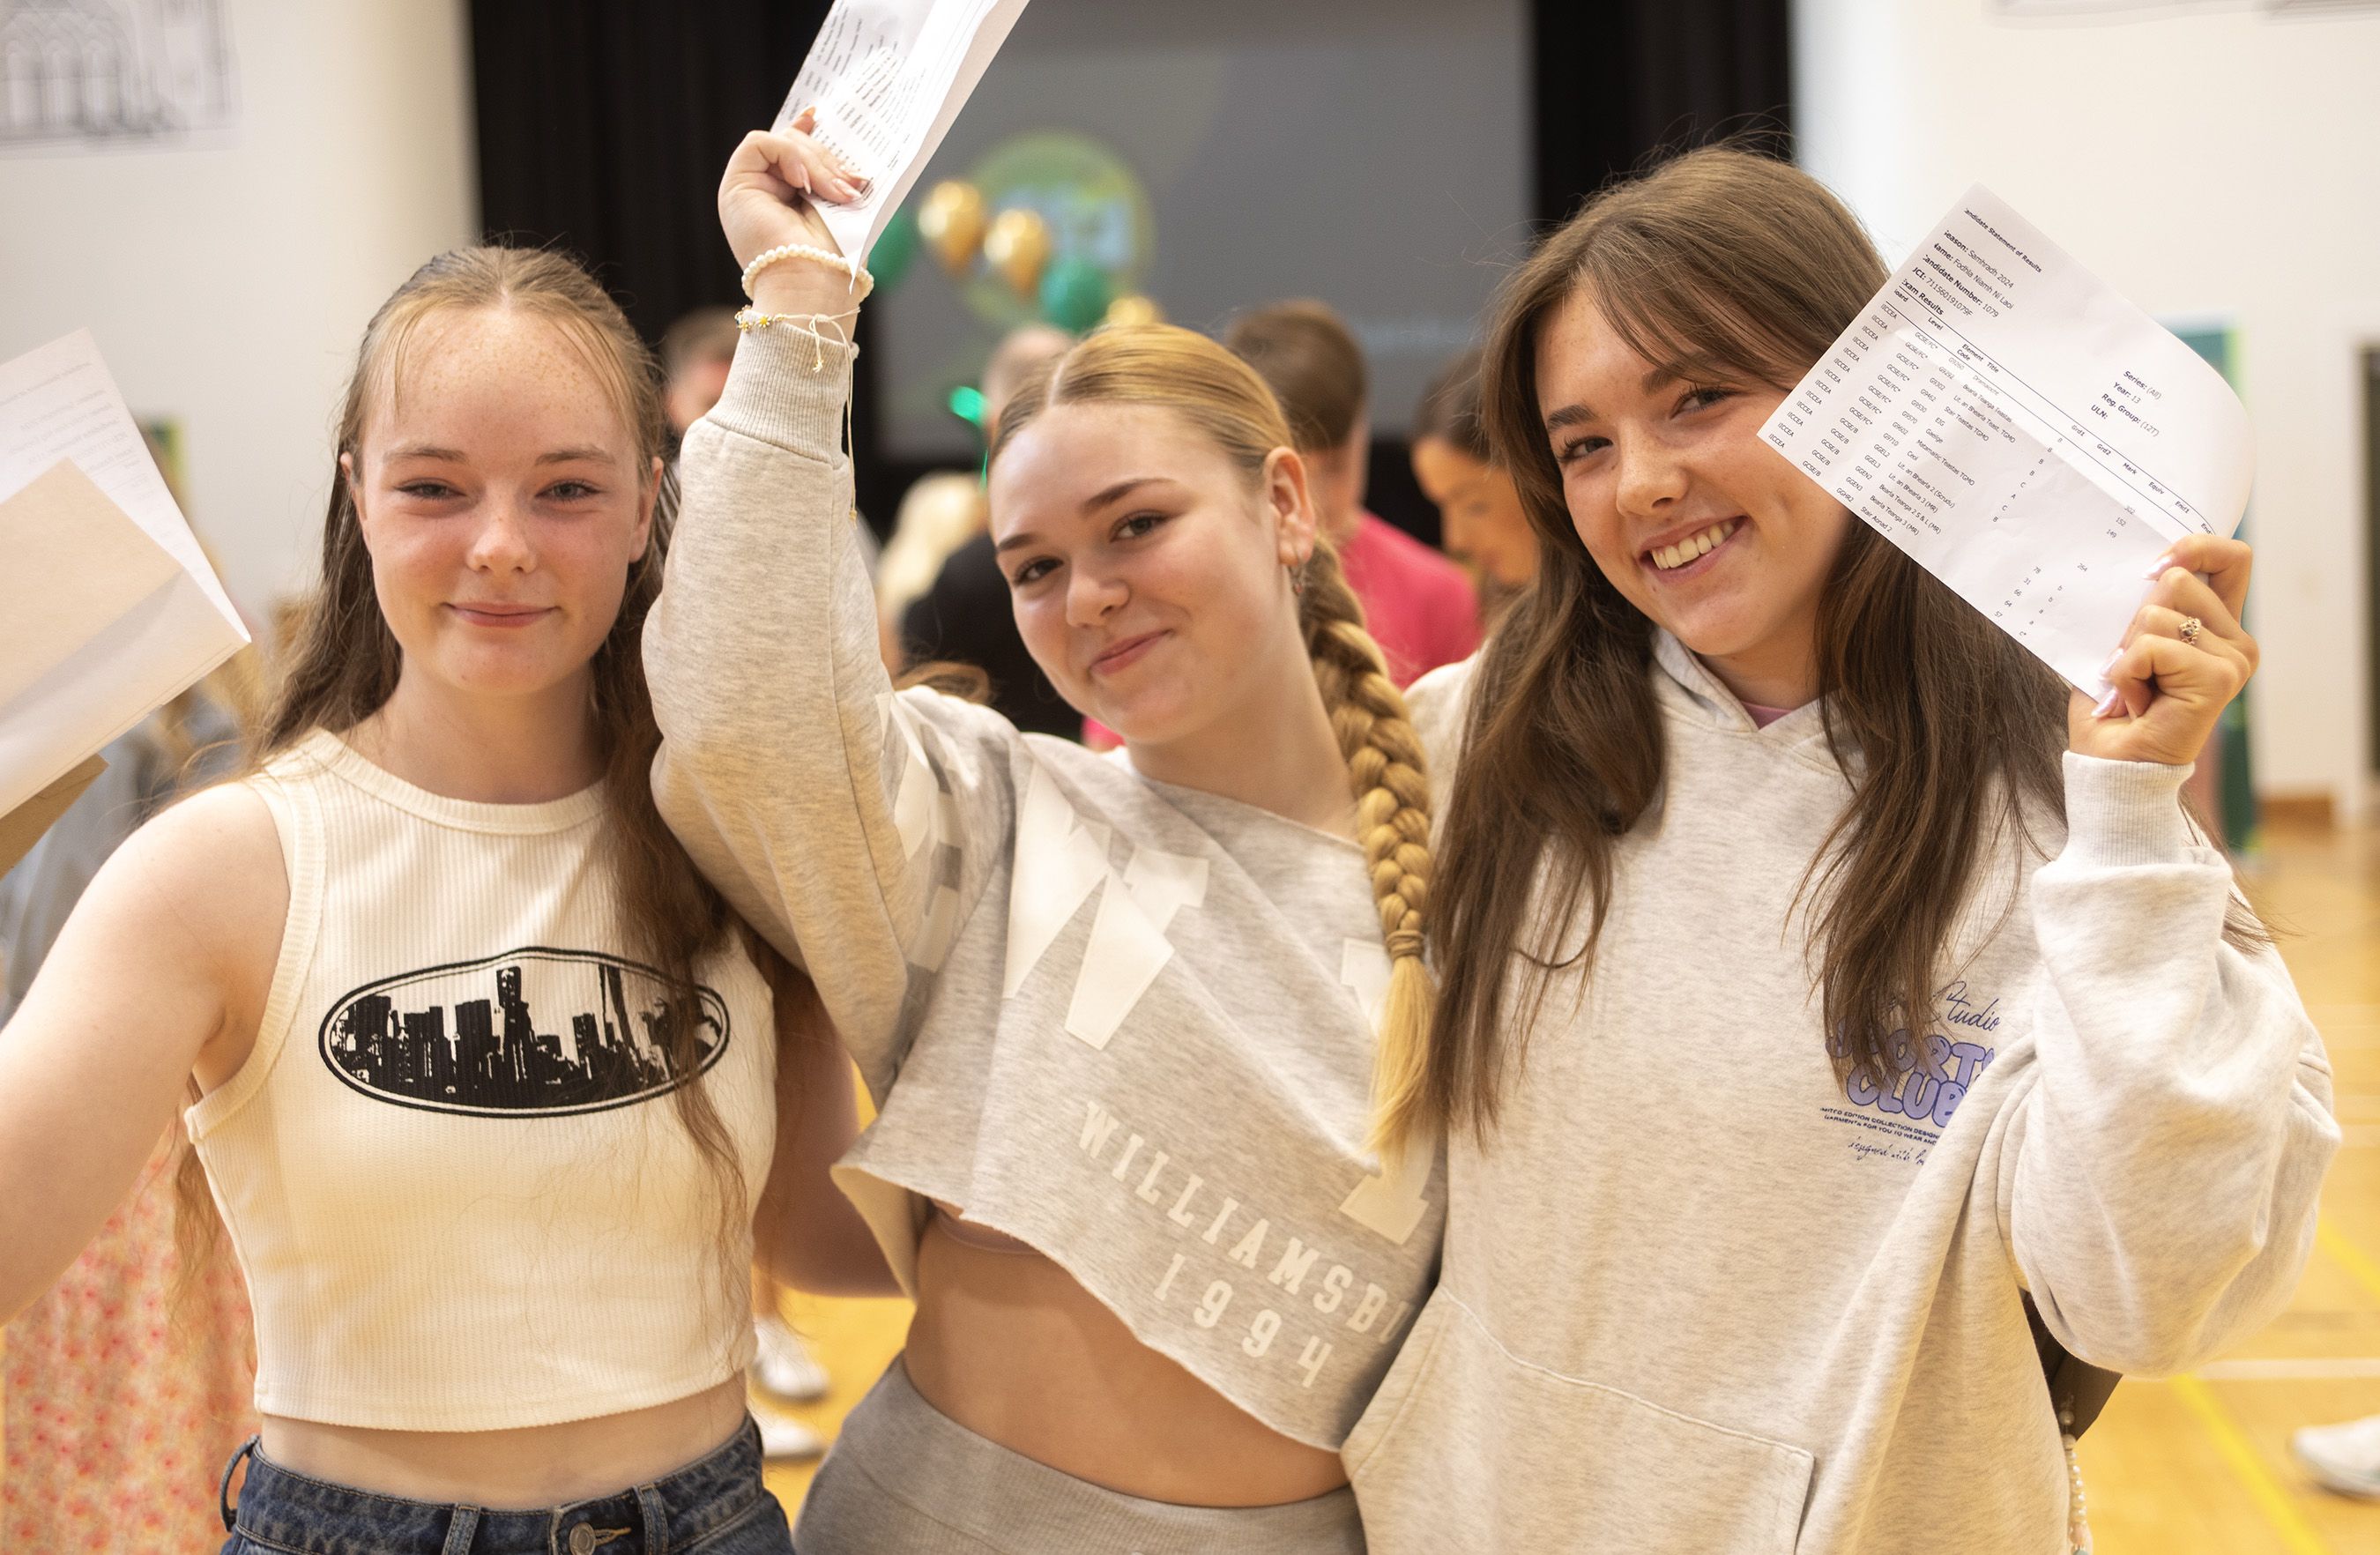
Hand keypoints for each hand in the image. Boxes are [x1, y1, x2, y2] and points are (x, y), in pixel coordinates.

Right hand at [718, 109, 868, 317]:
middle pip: (792, 146)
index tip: (819, 118)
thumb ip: (831, 177)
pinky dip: (788, 155)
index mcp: (785, 203)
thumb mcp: (838, 206)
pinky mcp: (735, 187)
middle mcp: (762, 195)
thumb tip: (833, 147)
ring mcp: (747, 191)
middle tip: (851, 184)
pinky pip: (759, 143)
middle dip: (825, 158)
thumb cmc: (833, 260)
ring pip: (778, 142)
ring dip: (814, 161)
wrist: (814, 287)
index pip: (790, 154)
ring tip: (837, 193)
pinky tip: (805, 183)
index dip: (804, 133)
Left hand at [2066, 534, 2255, 766]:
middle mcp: (2237, 642)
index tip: (2155, 566)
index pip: (2232, 559)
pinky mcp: (2219, 678)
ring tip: (2136, 688)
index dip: (2195, 547)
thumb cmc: (2113, 708)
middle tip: (2134, 666)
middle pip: (2176, 580)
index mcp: (2218, 628)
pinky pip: (2150, 647)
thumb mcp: (2123, 645)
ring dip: (2126, 651)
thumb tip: (2148, 568)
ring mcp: (2233, 660)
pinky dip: (2125, 672)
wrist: (2110, 766)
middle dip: (2133, 621)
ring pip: (2156, 613)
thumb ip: (2143, 607)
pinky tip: (2136, 702)